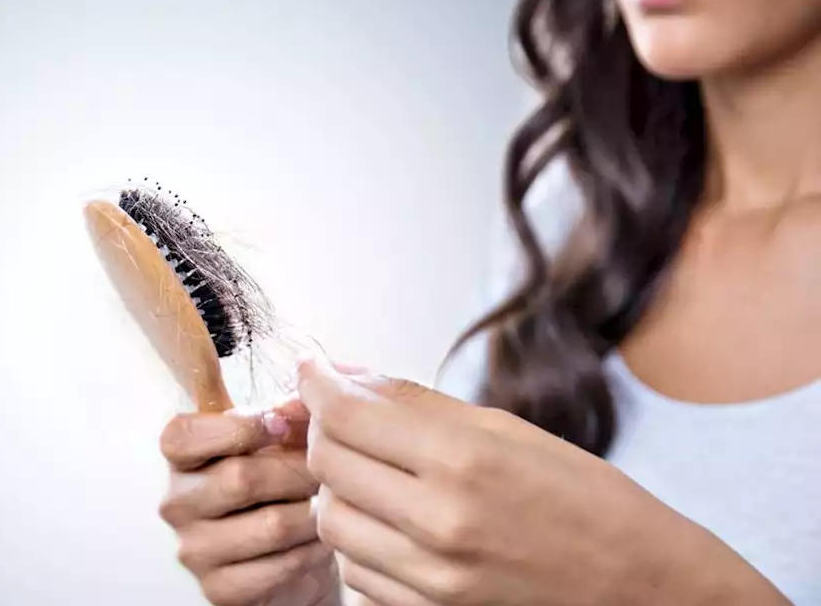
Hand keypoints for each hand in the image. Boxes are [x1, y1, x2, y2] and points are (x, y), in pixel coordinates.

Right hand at [158, 398, 340, 605]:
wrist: (280, 549)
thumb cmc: (273, 483)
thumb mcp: (272, 441)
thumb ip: (282, 414)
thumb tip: (298, 405)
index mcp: (178, 458)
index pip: (185, 436)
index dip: (240, 427)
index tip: (280, 426)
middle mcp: (176, 503)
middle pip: (240, 479)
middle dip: (298, 470)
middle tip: (329, 468)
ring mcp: (194, 550)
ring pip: (270, 526)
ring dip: (313, 514)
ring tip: (330, 504)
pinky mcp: (219, 589)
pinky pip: (280, 567)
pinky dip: (311, 551)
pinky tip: (320, 540)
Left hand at [296, 355, 790, 605]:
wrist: (641, 586)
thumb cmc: (585, 499)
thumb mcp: (507, 430)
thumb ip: (416, 403)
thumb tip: (347, 374)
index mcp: (463, 459)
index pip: (346, 414)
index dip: (317, 383)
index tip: (313, 369)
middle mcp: (439, 521)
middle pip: (326, 463)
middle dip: (321, 430)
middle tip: (339, 415)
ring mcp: (431, 577)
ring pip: (331, 521)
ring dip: (337, 489)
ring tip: (370, 472)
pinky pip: (355, 571)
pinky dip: (358, 541)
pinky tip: (388, 521)